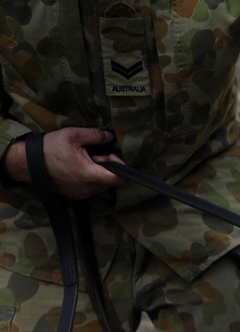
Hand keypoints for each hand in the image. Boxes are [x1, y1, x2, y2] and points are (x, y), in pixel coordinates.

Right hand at [2, 128, 123, 198]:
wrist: (27, 162)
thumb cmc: (50, 148)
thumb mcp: (73, 135)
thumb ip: (95, 135)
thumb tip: (110, 137)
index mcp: (89, 174)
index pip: (119, 179)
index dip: (121, 167)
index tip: (111, 155)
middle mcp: (87, 188)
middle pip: (111, 180)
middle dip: (107, 167)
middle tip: (94, 155)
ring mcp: (82, 194)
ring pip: (102, 185)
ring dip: (99, 173)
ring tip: (84, 161)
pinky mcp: (76, 196)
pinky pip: (92, 189)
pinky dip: (91, 179)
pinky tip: (79, 168)